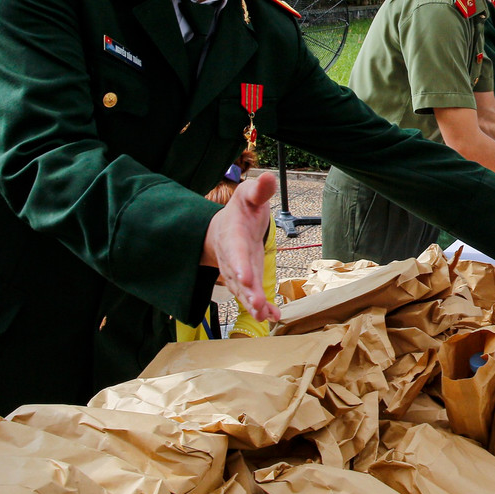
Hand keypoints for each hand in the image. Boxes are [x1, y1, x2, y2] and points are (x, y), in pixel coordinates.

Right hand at [201, 172, 280, 323]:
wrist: (222, 229)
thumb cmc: (240, 211)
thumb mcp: (248, 195)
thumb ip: (259, 189)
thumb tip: (269, 176)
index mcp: (232, 235)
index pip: (235, 252)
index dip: (240, 265)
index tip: (246, 278)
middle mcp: (232, 257)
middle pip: (238, 276)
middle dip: (247, 292)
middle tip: (257, 305)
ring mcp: (237, 271)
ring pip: (243, 290)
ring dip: (253, 303)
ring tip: (264, 316)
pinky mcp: (246, 280)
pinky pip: (251, 295)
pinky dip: (260, 307)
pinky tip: (272, 317)